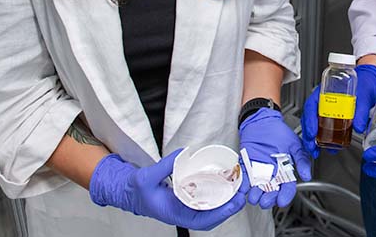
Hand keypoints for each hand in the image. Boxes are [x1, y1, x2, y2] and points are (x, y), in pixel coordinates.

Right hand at [89, 151, 245, 229]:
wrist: (132, 192)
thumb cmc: (138, 190)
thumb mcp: (146, 177)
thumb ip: (164, 166)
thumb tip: (182, 154)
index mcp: (176, 214)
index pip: (203, 220)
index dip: (220, 213)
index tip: (233, 203)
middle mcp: (185, 212)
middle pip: (213, 215)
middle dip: (230, 206)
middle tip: (244, 191)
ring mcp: (188, 206)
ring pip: (213, 207)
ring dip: (228, 199)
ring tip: (241, 185)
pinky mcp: (190, 198)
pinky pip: (208, 198)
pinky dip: (220, 193)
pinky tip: (228, 182)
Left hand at [238, 108, 311, 208]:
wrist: (261, 120)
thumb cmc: (278, 132)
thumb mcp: (294, 144)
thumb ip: (301, 159)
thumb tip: (306, 175)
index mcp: (284, 171)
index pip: (287, 188)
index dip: (285, 196)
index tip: (282, 201)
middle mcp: (272, 175)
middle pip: (271, 192)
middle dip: (268, 199)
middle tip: (265, 201)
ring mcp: (258, 172)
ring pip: (257, 189)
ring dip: (255, 195)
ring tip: (255, 196)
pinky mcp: (246, 167)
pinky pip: (243, 179)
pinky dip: (242, 186)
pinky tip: (242, 191)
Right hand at [301, 63, 375, 158]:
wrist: (372, 79)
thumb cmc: (365, 80)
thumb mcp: (364, 94)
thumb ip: (361, 110)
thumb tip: (359, 127)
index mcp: (326, 91)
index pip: (311, 105)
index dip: (309, 120)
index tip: (312, 133)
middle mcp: (325, 100)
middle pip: (310, 117)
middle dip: (308, 134)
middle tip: (312, 147)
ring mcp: (329, 108)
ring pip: (316, 123)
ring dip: (315, 138)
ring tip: (318, 150)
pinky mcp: (336, 115)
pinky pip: (327, 126)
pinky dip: (325, 137)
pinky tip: (330, 145)